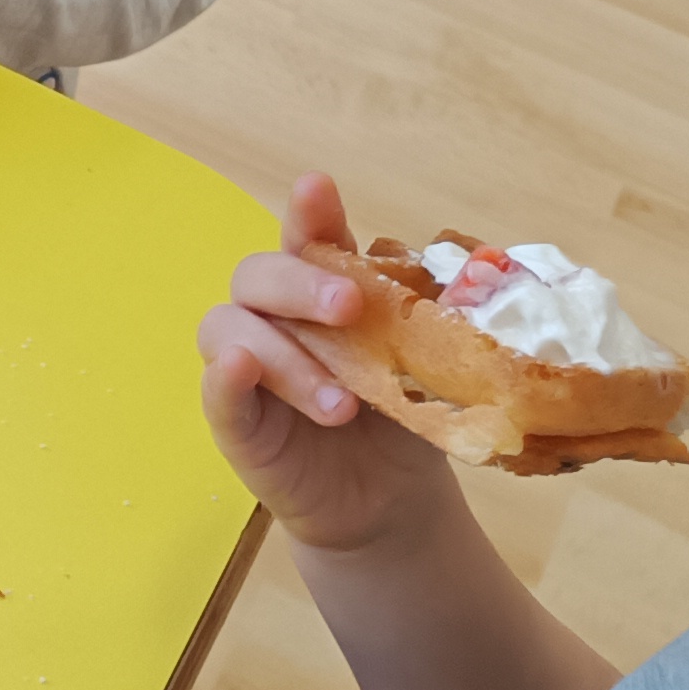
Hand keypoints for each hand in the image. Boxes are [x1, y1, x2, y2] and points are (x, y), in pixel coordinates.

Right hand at [198, 171, 456, 556]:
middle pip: (259, 276)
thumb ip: (432, 325)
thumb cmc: (406, 418)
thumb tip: (473, 289)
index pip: (307, 241)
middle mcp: (275, 319)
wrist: (391, 501)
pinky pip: (215, 391)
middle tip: (349, 308)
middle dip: (300, 285)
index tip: (316, 188)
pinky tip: (239, 371)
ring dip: (285, 357)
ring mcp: (247, 368)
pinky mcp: (235, 422)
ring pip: (232, 329)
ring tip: (342, 407)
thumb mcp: (428, 367)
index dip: (308, 213)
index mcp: (321, 293)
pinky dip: (223, 378)